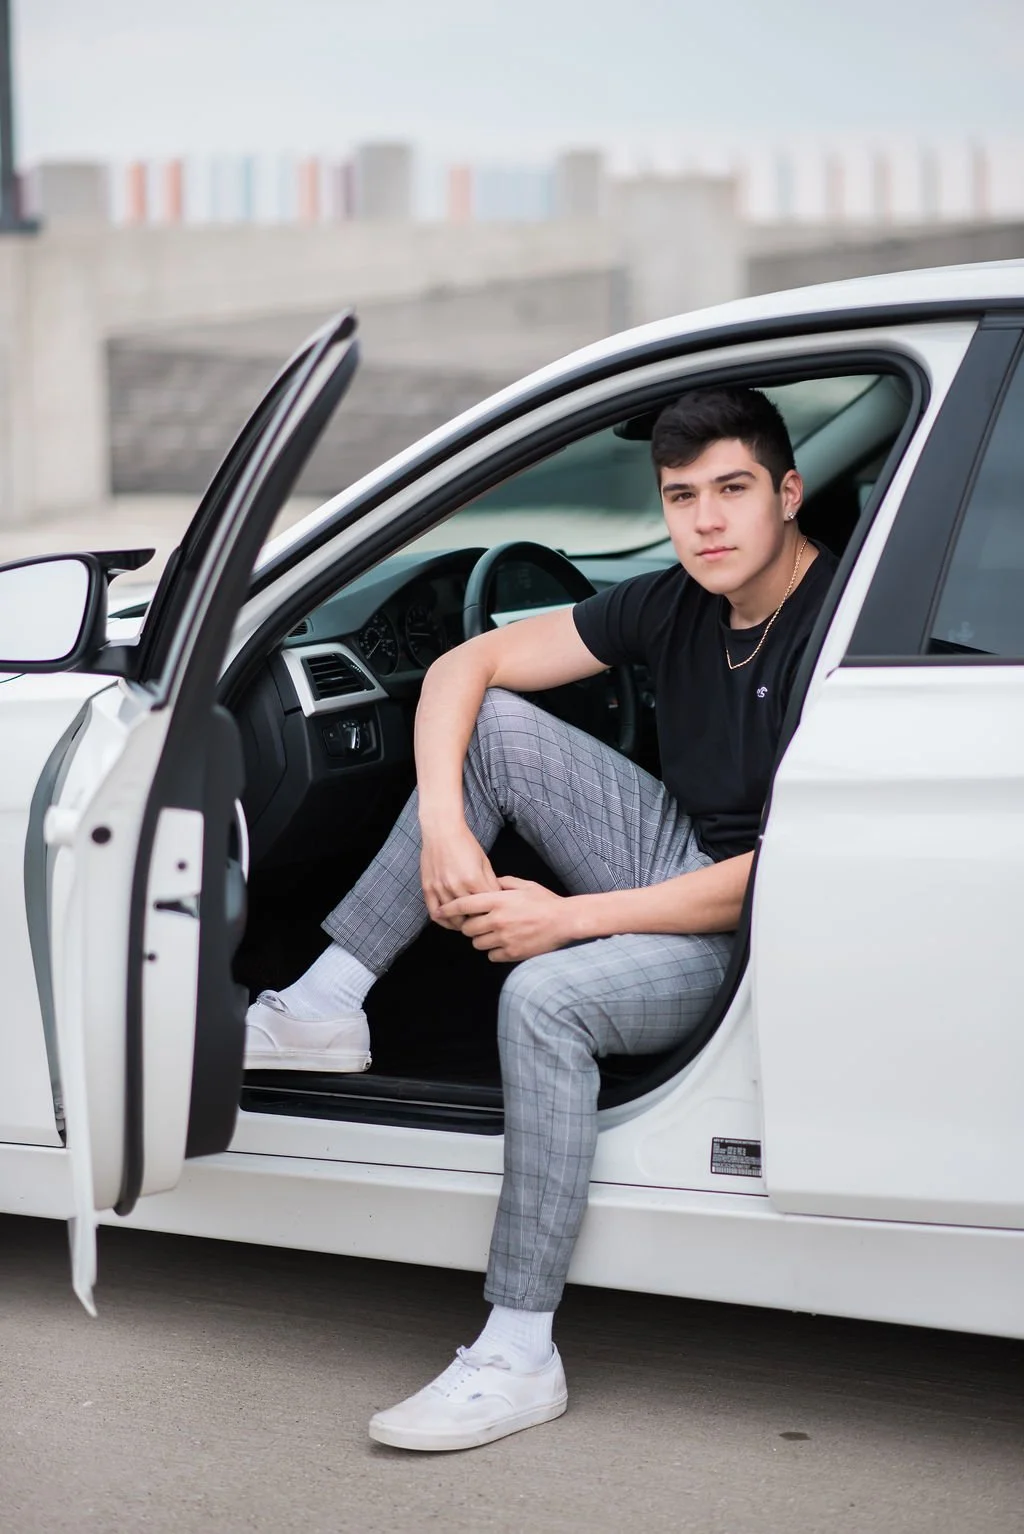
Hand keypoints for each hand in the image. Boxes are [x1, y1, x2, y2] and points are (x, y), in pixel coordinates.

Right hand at [420, 823, 499, 928]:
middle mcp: (456, 886)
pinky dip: (444, 921)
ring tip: (469, 924)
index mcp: (474, 879)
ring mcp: (440, 888)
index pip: (487, 905)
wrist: (442, 830)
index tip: (495, 914)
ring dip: (463, 924)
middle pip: (471, 916)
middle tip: (484, 923)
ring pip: (453, 918)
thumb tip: (497, 899)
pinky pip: (435, 913)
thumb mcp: (485, 861)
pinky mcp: (428, 888)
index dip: (493, 911)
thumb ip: (491, 882)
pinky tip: (451, 921)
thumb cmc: (465, 843)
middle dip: (479, 921)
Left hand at [438, 876, 576, 961]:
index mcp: (498, 900)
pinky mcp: (512, 953)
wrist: (565, 921)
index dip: (449, 908)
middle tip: (478, 924)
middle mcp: (497, 919)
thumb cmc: (545, 901)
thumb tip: (487, 883)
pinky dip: (494, 951)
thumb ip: (502, 882)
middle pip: (467, 928)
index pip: (463, 905)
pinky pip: (492, 955)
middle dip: (470, 926)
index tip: (440, 911)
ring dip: (481, 939)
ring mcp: (504, 938)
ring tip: (493, 934)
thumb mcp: (523, 885)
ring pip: (478, 943)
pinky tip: (503, 944)